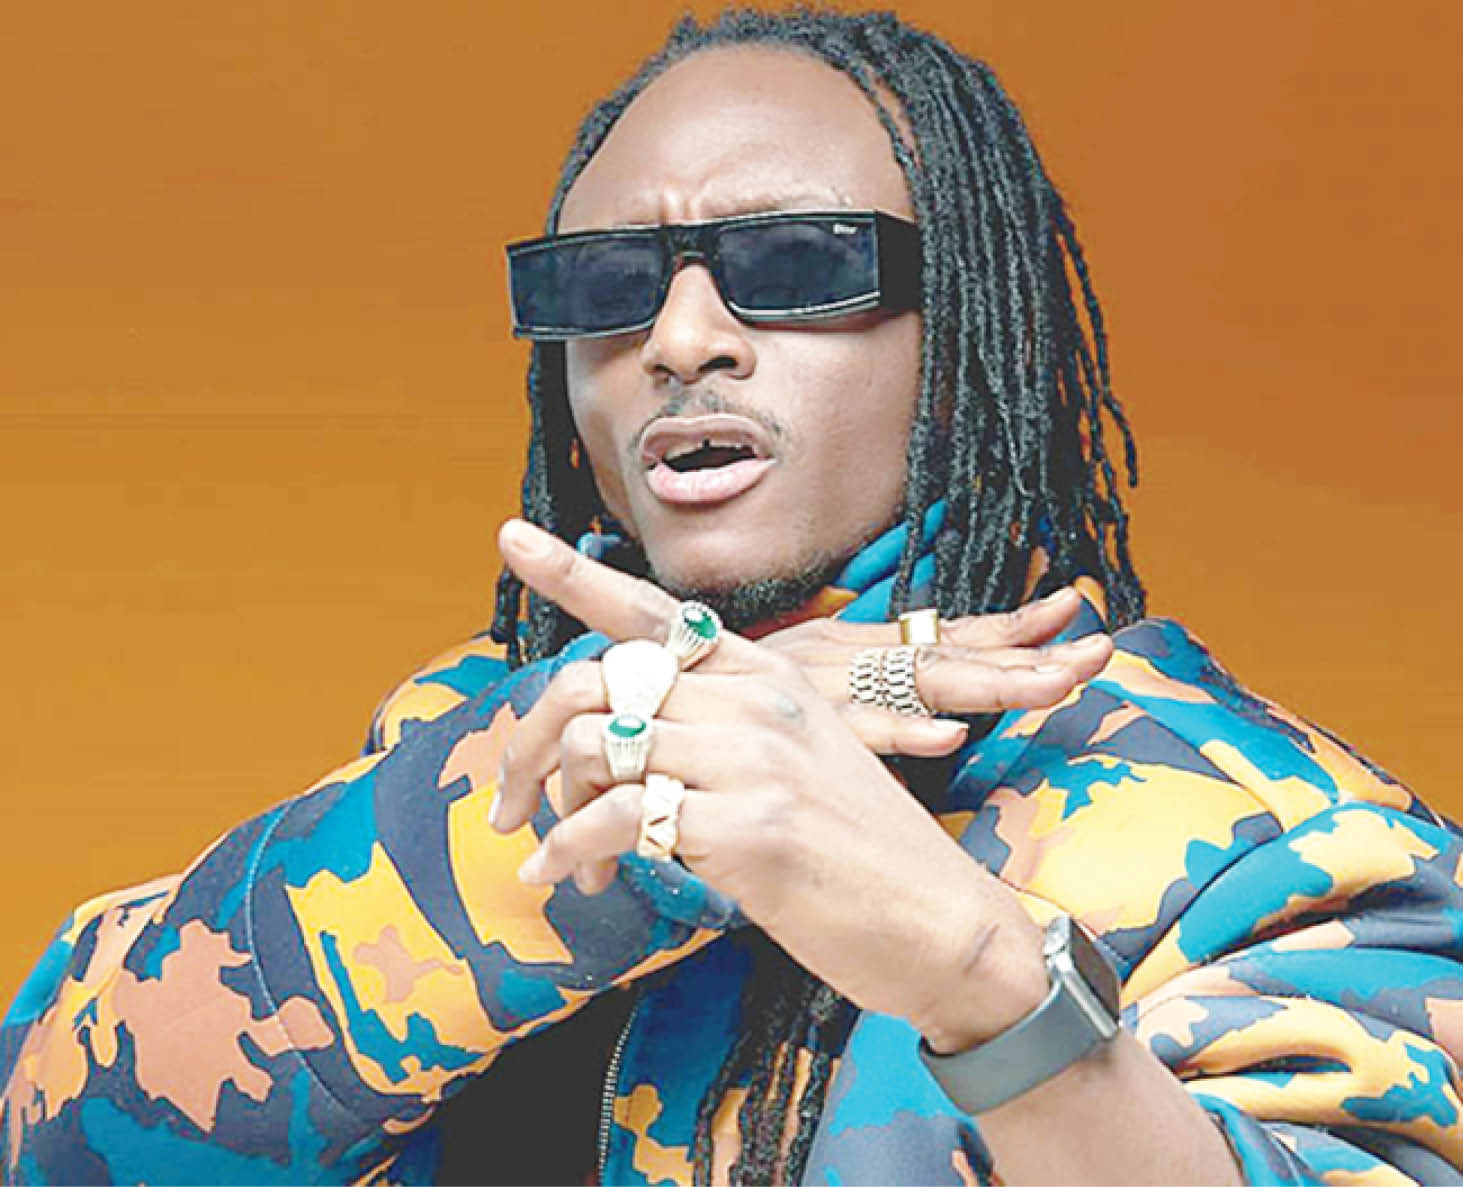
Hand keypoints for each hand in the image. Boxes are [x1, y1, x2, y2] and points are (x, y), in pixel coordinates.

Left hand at [492, 519, 1067, 1044]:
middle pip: (597, 682)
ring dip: (556, 811)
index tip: (512, 541)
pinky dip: (571, 851)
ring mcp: (756, 759)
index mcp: (770, 677)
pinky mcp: (748, 827)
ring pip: (597, 742)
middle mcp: (759, 702)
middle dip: (529, 744)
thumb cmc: (859, 855)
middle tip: (515, 805)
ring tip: (567, 860)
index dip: (576, 575)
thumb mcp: (799, 766)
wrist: (944, 926)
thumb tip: (621, 742)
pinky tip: (569, 879)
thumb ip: (718, 735)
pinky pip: (617, 816)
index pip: (656, 614)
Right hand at [758, 590, 1111, 755]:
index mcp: (862, 651)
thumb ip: (869, 706)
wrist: (654, 696)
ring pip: (923, 685)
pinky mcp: (801, 723)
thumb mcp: (807, 688)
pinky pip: (858, 728)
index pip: (952, 636)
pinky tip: (945, 737)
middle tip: (1098, 649)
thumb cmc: (740, 702)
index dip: (1016, 626)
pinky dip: (900, 732)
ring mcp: (832, 689)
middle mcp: (853, 659)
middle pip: (955, 657)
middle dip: (1029, 654)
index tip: (1080, 606)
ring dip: (991, 684)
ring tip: (1058, 681)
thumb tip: (940, 718)